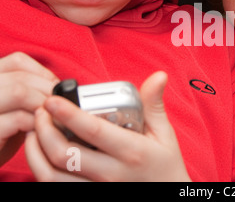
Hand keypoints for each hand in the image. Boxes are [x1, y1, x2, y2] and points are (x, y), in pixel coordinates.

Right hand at [0, 52, 58, 165]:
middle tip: (63, 107)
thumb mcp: (14, 107)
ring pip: (20, 92)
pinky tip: (43, 132)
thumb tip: (65, 88)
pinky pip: (18, 118)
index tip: (57, 89)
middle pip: (21, 77)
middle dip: (48, 91)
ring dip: (44, 105)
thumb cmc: (1, 135)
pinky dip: (38, 123)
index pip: (17, 61)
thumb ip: (31, 93)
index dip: (43, 73)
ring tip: (54, 118)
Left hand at [25, 71, 191, 181]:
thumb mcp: (163, 133)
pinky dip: (42, 169)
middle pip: (65, 154)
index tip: (52, 99)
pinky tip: (42, 153)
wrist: (168, 196)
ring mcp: (98, 188)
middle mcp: (112, 173)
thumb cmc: (165, 164)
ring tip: (36, 131)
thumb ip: (153, 104)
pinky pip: (56, 187)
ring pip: (53, 175)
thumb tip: (158, 75)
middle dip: (44, 131)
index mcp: (132, 151)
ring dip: (36, 152)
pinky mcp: (89, 195)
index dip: (69, 114)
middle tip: (41, 111)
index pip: (93, 131)